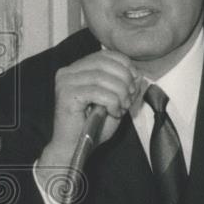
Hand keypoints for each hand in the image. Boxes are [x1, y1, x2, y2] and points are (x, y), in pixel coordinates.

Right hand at [38, 49, 139, 169]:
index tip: (134, 82)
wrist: (72, 149)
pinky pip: (98, 91)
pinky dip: (112, 102)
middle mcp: (68, 72)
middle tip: (129, 97)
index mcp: (77, 69)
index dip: (125, 65)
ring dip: (120, 93)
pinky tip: (113, 111)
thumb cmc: (91, 127)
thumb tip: (138, 75)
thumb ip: (125, 87)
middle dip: (124, 79)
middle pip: (105, 62)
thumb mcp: (114, 103)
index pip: (105, 54)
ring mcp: (65, 82)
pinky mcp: (66, 95)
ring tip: (121, 107)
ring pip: (103, 77)